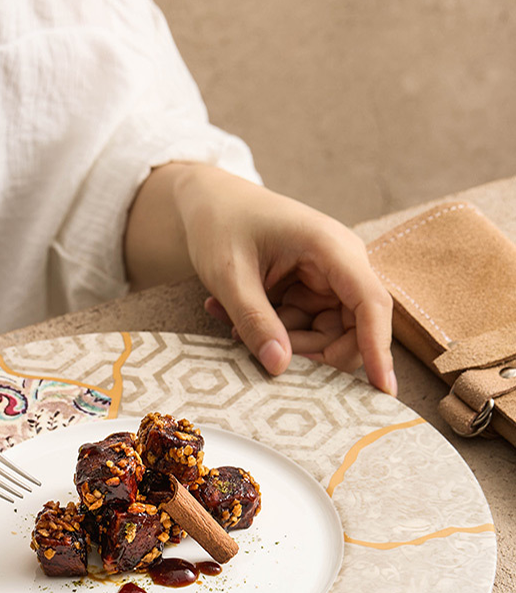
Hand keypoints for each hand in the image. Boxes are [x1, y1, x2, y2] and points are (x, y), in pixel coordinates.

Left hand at [125, 163, 395, 394]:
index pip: (371, 304)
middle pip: (353, 330)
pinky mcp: (313, 293)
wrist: (209, 203)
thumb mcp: (228, 275)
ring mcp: (329, 281)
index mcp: (330, 247)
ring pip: (327, 337)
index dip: (379, 348)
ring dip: (284, 343)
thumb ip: (254, 320)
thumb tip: (280, 367)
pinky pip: (306, 330)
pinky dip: (274, 333)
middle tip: (260, 350)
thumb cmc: (220, 225)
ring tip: (234, 324)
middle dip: (310, 352)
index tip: (383, 389)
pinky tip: (234, 316)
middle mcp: (341, 265)